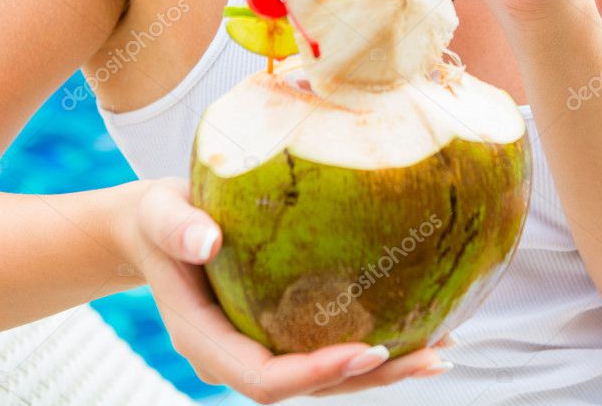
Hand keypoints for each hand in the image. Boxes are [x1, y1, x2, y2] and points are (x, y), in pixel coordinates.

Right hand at [119, 177, 454, 401]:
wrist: (158, 225)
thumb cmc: (160, 217)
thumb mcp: (161, 215)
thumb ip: (178, 229)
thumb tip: (206, 242)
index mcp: (207, 342)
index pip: (264, 378)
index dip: (315, 374)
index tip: (367, 351)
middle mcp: (238, 355)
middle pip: (308, 387)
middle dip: (370, 379)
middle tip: (432, 356)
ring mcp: (260, 345)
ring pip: (324, 374)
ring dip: (384, 366)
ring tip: (443, 347)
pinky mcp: (279, 327)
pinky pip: (327, 342)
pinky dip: (372, 339)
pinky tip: (418, 318)